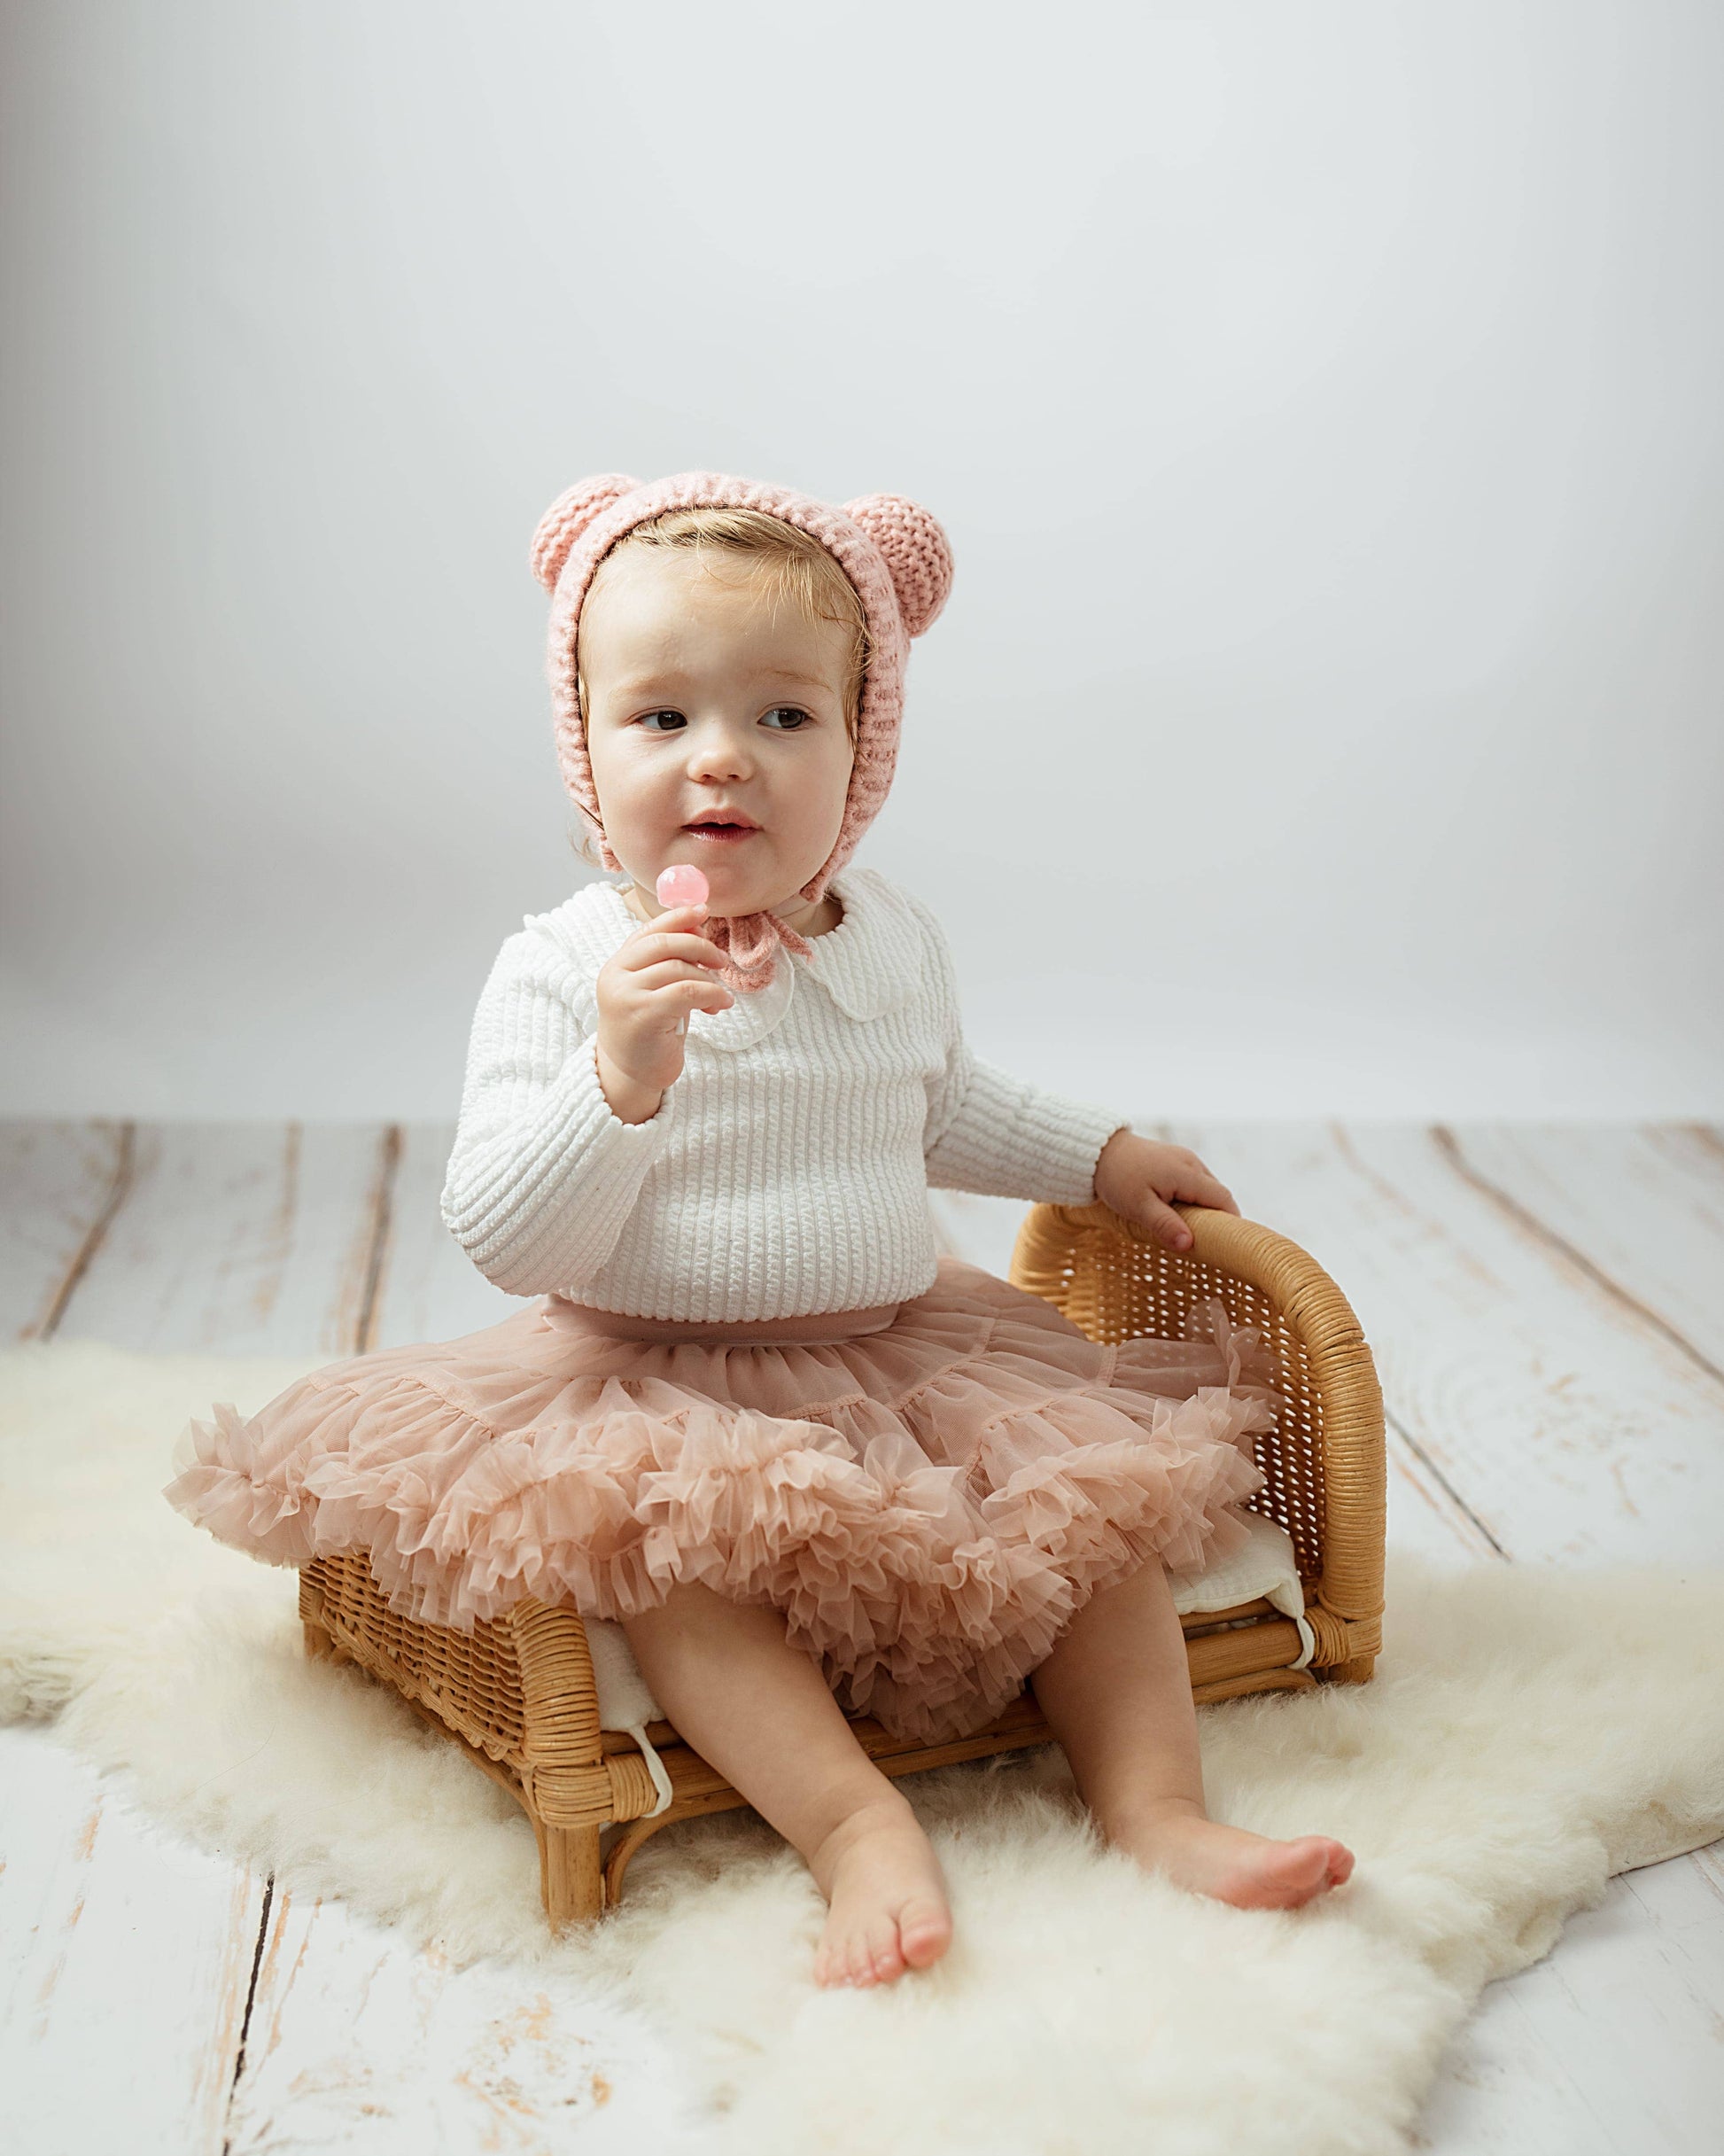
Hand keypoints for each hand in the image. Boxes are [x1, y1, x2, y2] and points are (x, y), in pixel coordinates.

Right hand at [593, 902, 734, 1121]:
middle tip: (721, 960)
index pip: (648, 931)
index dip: (678, 917)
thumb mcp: (657, 989)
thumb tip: (697, 923)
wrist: (631, 1074)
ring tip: (718, 996)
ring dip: (709, 979)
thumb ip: (671, 960)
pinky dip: (711, 994)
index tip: (703, 910)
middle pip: (665, 943)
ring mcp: (626, 995)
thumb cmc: (649, 1030)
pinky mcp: (643, 1015)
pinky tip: (720, 1005)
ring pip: (679, 968)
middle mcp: (616, 976)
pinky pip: (686, 991)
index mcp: (617, 965)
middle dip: (700, 946)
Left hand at [1091, 1129, 1239, 1252]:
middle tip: (1206, 1242)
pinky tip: (1175, 1212)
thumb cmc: (1117, 1178)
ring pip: (1205, 1188)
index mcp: (1187, 1173)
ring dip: (1202, 1208)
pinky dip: (1191, 1198)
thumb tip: (1190, 1244)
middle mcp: (1191, 1163)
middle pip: (1217, 1194)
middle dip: (1216, 1218)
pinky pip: (1193, 1182)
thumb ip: (1165, 1225)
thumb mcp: (1138, 1207)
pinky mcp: (1174, 1160)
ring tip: (1188, 1229)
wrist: (1097, 1150)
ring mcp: (1184, 1159)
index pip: (1223, 1199)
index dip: (1231, 1221)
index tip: (1228, 1243)